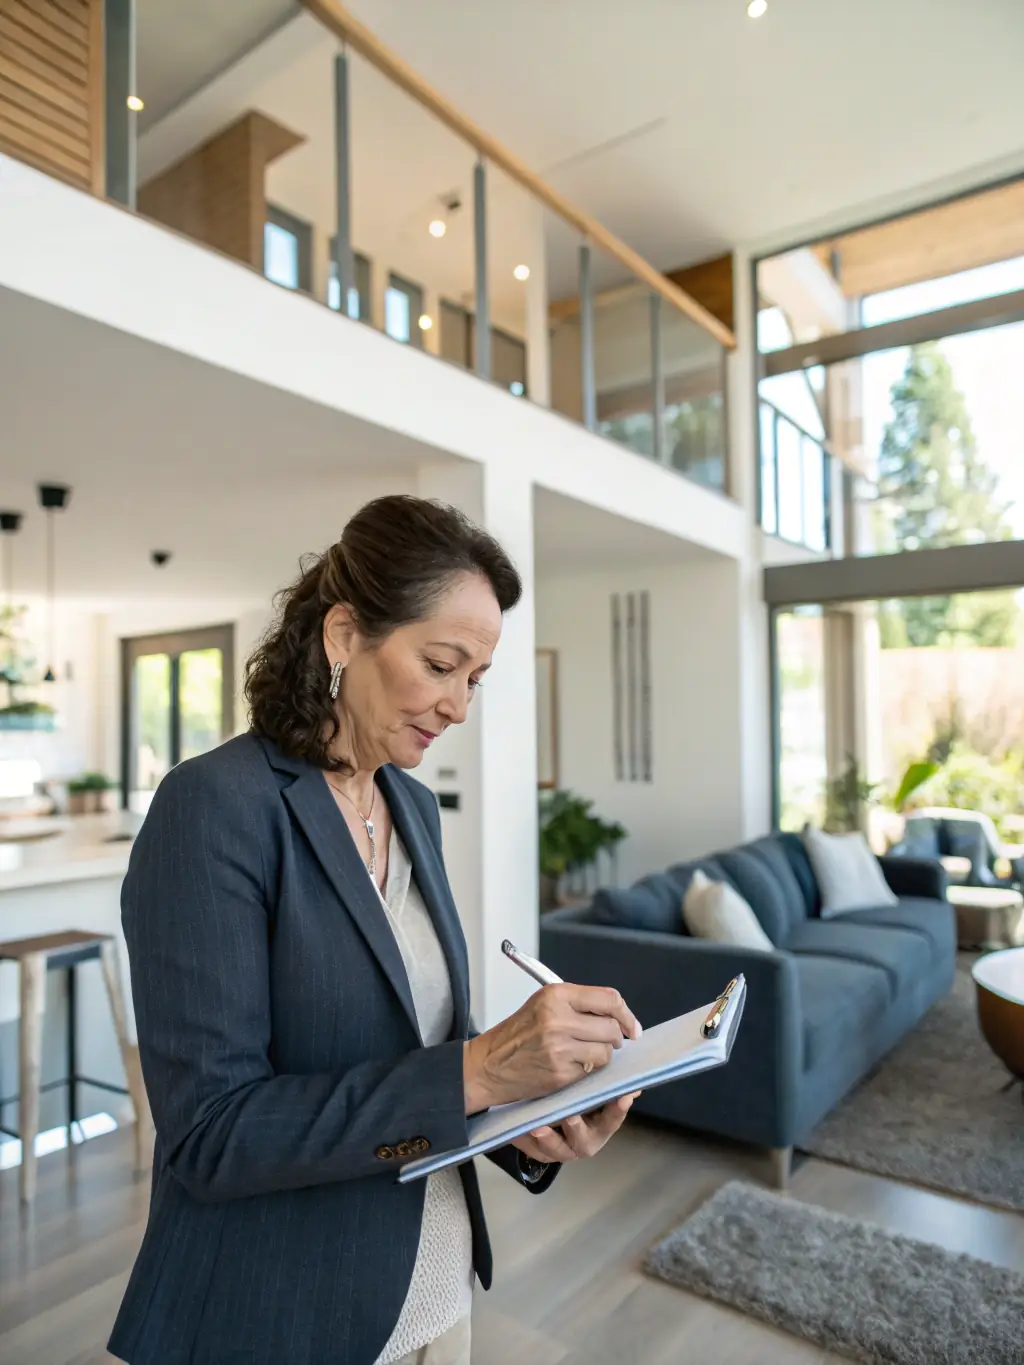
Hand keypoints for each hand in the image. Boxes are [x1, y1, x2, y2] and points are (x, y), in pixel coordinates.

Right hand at [463, 983, 640, 1113]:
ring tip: (585, 1054)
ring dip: (602, 1056)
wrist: (489, 1064)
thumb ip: (579, 1004)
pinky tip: (572, 1066)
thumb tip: (619, 1016)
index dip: (626, 1015)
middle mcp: (557, 1019)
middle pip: (612, 1028)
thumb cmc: (518, 1033)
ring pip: (605, 1052)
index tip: (632, 1027)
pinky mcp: (559, 1073)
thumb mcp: (544, 1004)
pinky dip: (588, 1070)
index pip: (609, 999)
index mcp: (555, 995)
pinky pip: (591, 1071)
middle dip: (616, 1038)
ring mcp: (559, 1048)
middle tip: (608, 1042)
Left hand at [511, 1092, 641, 1163]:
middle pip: (586, 1141)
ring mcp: (562, 1148)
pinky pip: (534, 1150)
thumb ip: (604, 1083)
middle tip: (571, 1117)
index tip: (622, 1097)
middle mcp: (583, 1140)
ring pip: (558, 1150)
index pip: (612, 1119)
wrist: (539, 1108)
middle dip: (578, 1130)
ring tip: (540, 1127)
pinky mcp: (540, 1151)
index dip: (617, 1110)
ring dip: (550, 1140)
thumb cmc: (572, 1094)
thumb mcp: (587, 1087)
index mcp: (599, 1125)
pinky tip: (523, 1129)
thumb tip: (630, 1079)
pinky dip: (528, 1142)